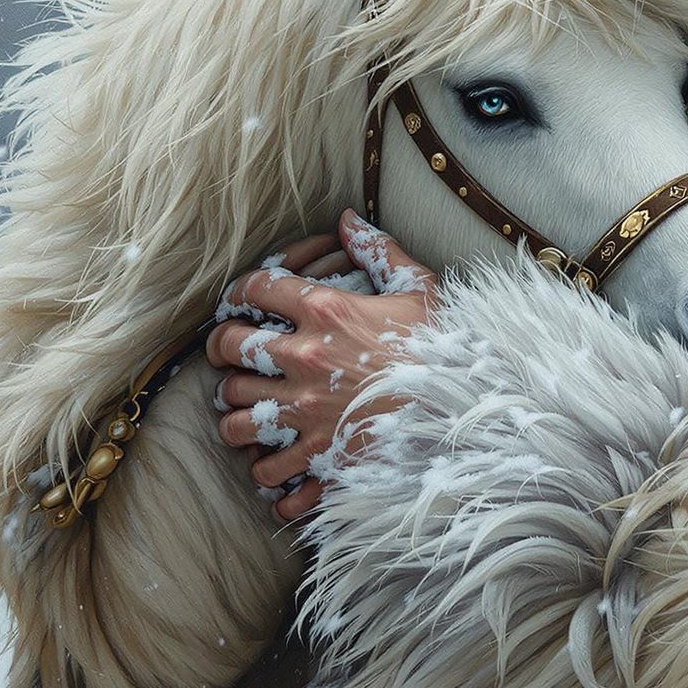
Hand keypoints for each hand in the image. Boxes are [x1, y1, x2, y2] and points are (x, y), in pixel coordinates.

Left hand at [208, 209, 437, 520]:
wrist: (466, 409)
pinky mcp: (318, 454)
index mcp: (326, 311)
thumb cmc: (443, 347)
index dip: (237, 291)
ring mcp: (307, 410)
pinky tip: (273, 459)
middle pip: (230, 348)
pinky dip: (265, 469)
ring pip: (235, 412)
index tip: (237, 301)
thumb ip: (379, 250)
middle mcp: (305, 358)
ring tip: (245, 407)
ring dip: (234, 410)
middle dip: (221, 348)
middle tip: (228, 352)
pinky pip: (268, 469)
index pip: (256, 289)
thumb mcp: (419, 288)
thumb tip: (348, 218)